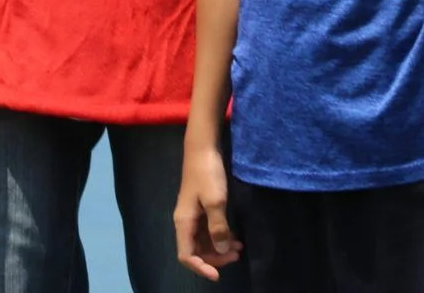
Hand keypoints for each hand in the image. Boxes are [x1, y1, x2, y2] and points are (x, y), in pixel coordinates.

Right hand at [172, 139, 239, 280]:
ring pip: (204, 242)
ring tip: (239, 247)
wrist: (203, 149)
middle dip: (215, 258)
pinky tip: (235, 236)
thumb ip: (218, 227)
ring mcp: (193, 215)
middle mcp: (185, 222)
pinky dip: (221, 236)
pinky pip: (209, 231)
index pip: (186, 255)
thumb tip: (221, 249)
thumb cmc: (207, 174)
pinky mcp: (201, 209)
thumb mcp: (216, 201)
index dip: (201, 268)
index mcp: (184, 223)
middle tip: (236, 255)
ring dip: (220, 248)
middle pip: (196, 251)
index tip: (218, 275)